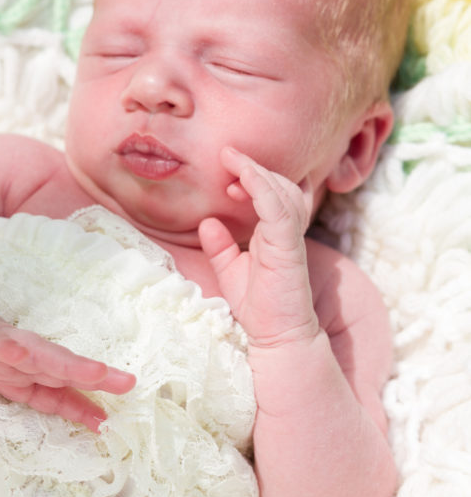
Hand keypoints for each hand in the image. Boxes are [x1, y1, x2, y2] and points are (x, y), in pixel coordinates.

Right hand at [0, 273, 135, 460]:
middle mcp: (18, 357)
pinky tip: (21, 352)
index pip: (54, 394)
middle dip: (93, 378)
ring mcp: (0, 341)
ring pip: (39, 353)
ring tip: (95, 372)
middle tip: (127, 384)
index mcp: (17, 375)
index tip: (107, 421)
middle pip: (60, 370)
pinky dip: (8, 347)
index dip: (80, 407)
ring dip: (67, 363)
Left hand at [199, 147, 318, 346]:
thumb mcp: (230, 271)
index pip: (272, 192)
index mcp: (275, 233)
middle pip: (279, 184)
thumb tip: (207, 222)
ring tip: (232, 162)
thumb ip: (220, 247)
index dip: (252, 174)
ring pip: (282, 190)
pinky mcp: (289, 247)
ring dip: (256, 172)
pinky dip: (262, 187)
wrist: (278, 338)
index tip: (226, 167)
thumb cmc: (260, 307)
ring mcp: (289, 238)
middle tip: (227, 158)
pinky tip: (244, 176)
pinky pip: (278, 209)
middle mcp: (286, 231)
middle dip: (253, 166)